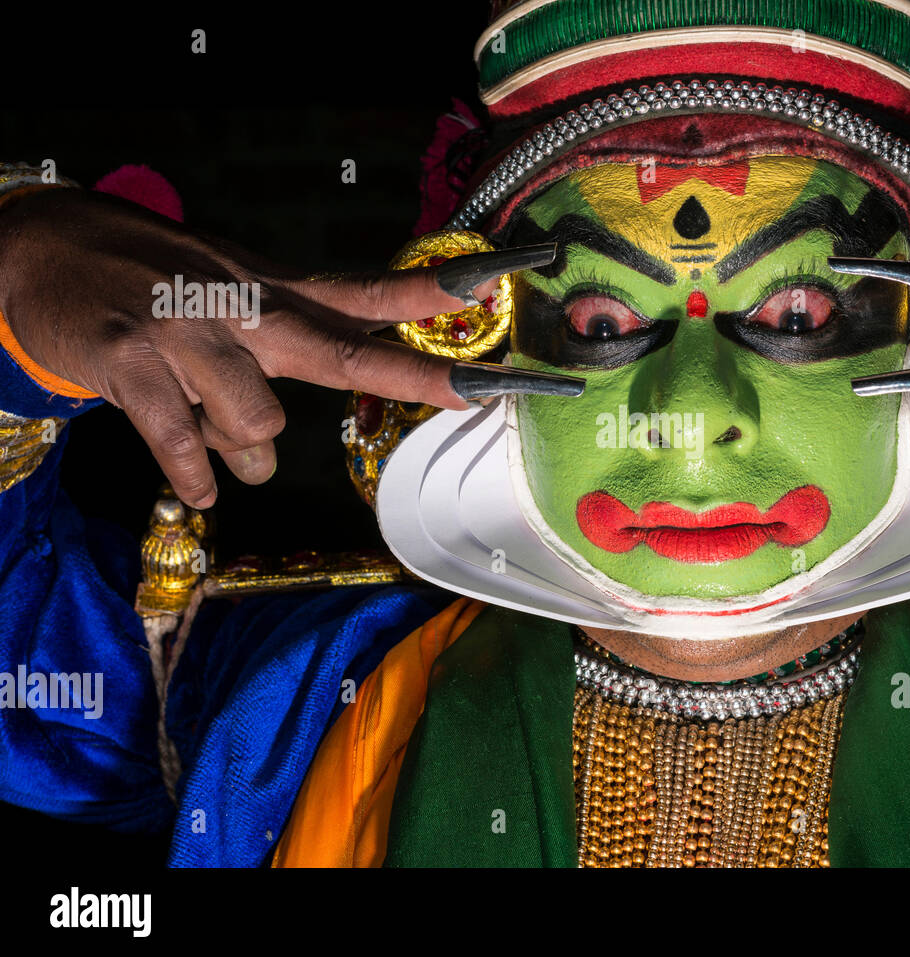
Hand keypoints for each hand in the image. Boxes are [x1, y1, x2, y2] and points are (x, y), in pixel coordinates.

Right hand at [0, 187, 516, 507]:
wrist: (39, 246)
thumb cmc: (149, 286)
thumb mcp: (226, 306)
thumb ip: (268, 369)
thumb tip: (273, 455)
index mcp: (272, 293)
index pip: (364, 294)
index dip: (432, 296)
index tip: (494, 288)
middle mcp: (243, 308)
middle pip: (342, 349)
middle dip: (414, 375)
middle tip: (472, 394)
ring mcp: (189, 330)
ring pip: (257, 419)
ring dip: (242, 447)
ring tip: (213, 433)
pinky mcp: (130, 358)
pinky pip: (184, 438)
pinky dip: (197, 472)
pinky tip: (201, 486)